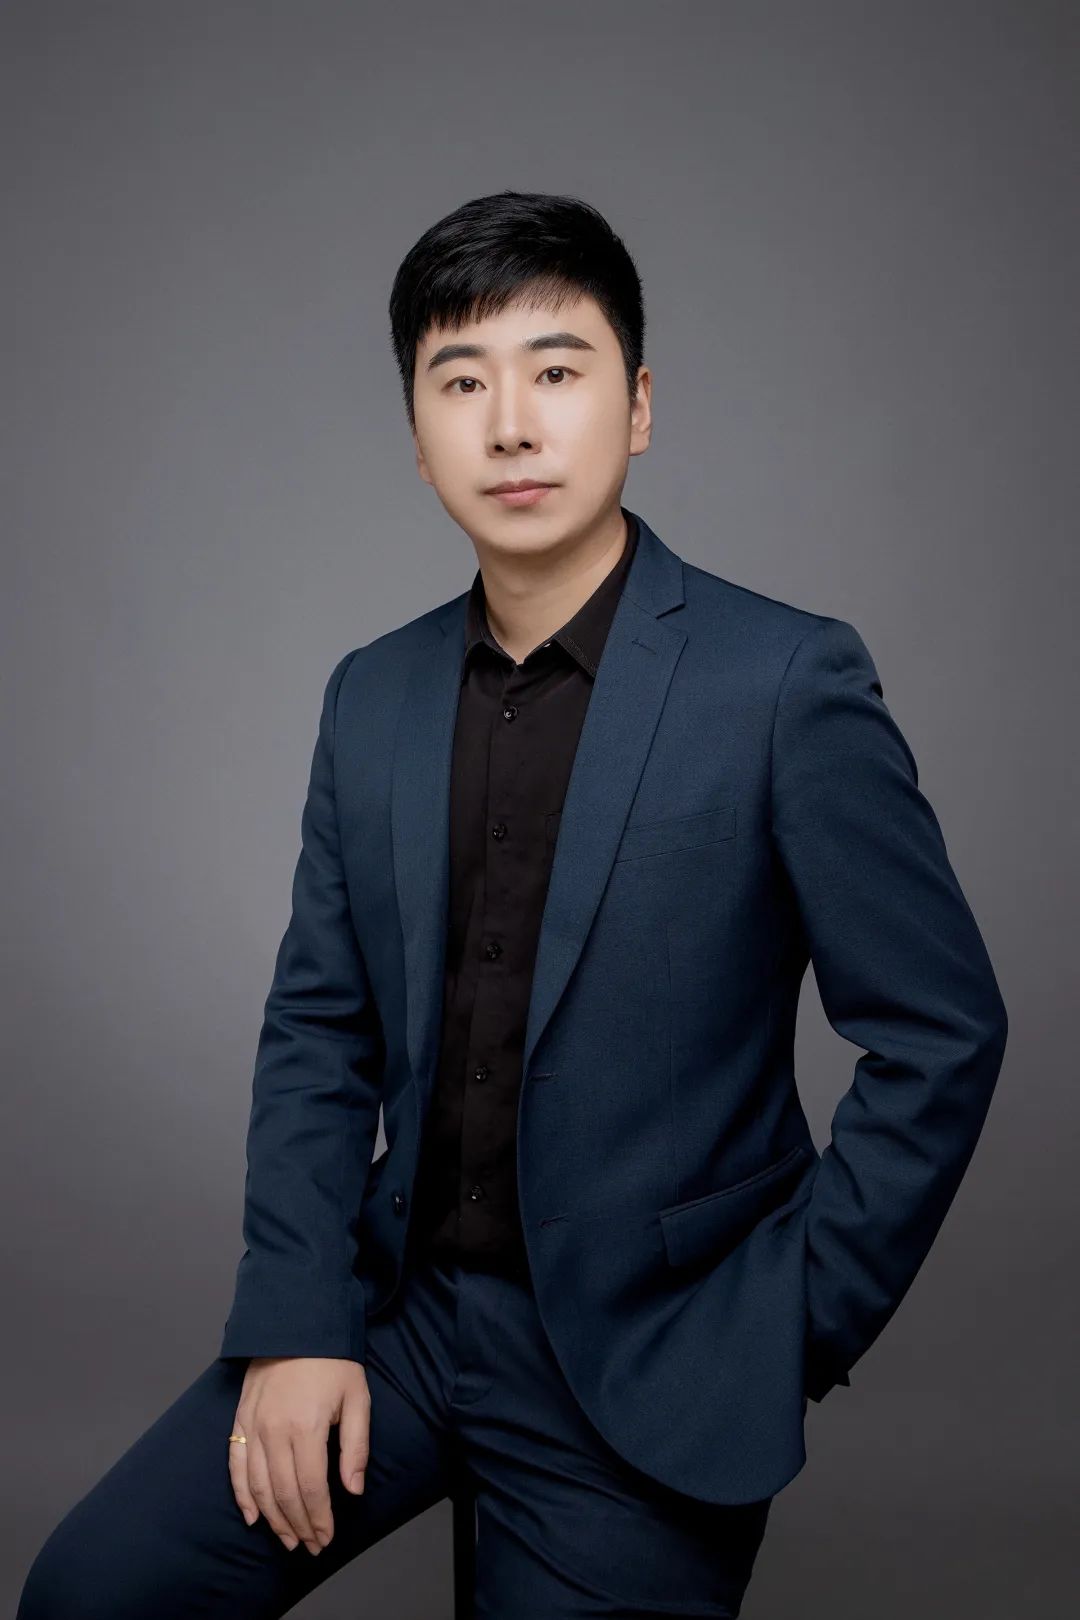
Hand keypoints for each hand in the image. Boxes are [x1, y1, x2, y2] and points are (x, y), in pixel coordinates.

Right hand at [228, 1356, 369, 1555]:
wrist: (297, 1323)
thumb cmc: (333, 1361)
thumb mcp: (357, 1398)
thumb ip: (355, 1447)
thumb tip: (353, 1490)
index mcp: (305, 1427)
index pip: (310, 1489)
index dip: (318, 1518)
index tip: (326, 1538)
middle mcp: (274, 1431)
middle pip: (284, 1494)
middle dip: (298, 1525)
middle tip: (310, 1545)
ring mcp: (253, 1426)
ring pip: (259, 1487)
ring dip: (273, 1519)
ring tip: (287, 1538)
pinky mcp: (240, 1420)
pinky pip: (236, 1466)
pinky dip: (242, 1495)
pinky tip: (253, 1517)